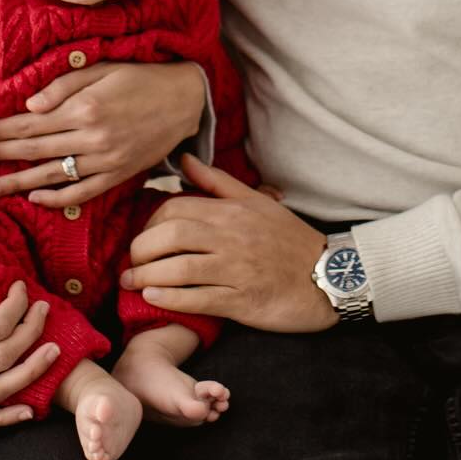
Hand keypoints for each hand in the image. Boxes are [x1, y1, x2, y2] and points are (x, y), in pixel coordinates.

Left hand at [0, 59, 205, 206]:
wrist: (183, 100)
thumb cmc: (139, 77)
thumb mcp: (102, 68)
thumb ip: (63, 87)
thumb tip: (29, 106)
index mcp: (84, 108)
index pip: (31, 123)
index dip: (2, 129)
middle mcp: (92, 137)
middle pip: (35, 150)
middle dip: (1, 154)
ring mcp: (105, 160)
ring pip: (53, 175)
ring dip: (18, 182)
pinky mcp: (118, 175)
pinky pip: (82, 192)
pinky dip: (57, 197)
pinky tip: (35, 198)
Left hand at [120, 154, 336, 332]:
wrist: (329, 277)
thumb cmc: (289, 240)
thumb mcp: (256, 202)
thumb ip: (217, 182)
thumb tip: (183, 159)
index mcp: (231, 211)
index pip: (176, 208)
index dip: (150, 223)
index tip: (144, 238)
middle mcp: (231, 237)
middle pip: (172, 236)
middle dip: (142, 250)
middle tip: (131, 262)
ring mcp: (236, 269)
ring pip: (179, 269)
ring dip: (147, 277)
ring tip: (131, 283)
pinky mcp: (242, 300)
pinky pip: (198, 298)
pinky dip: (170, 299)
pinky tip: (153, 300)